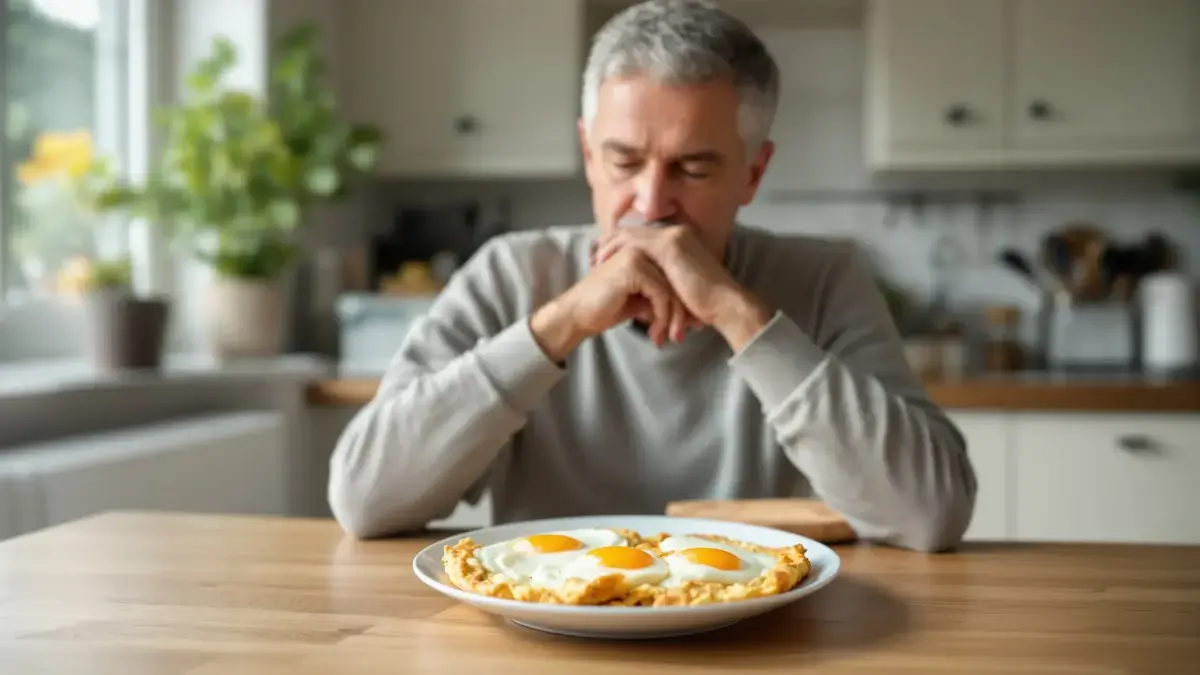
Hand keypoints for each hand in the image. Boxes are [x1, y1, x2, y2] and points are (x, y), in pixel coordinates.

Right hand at [530, 246, 697, 360]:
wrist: (577, 314)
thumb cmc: (605, 308)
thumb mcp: (640, 301)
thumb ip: (661, 298)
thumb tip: (690, 313)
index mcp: (644, 251)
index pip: (674, 276)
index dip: (684, 302)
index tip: (691, 326)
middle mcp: (642, 248)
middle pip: (675, 282)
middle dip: (683, 312)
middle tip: (684, 335)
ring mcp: (637, 255)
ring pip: (670, 289)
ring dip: (672, 319)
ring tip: (669, 339)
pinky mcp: (633, 268)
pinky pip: (660, 294)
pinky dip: (662, 316)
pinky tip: (655, 332)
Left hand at [593, 226, 771, 348]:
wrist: (725, 305)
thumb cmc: (705, 304)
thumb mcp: (679, 286)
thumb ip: (665, 280)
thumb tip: (647, 289)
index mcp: (680, 240)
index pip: (644, 237)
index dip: (623, 245)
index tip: (606, 258)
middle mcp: (677, 232)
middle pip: (635, 232)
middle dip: (612, 243)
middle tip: (595, 256)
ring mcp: (673, 236)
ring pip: (632, 235)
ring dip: (611, 246)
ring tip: (596, 259)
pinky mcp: (669, 246)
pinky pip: (635, 242)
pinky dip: (618, 250)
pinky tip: (605, 260)